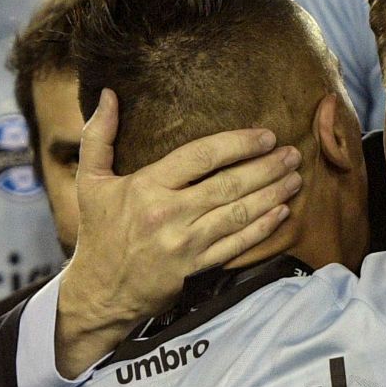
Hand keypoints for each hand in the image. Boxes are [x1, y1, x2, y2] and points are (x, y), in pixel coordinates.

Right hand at [60, 88, 299, 327]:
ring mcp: (184, 244)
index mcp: (147, 186)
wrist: (98, 292)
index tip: (266, 136)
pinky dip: (262, 229)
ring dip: (272, 195)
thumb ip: (99, 135)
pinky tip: (281, 213)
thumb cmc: (98, 232)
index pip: (201, 156)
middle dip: (266, 168)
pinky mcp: (195, 268)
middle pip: (228, 184)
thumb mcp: (90, 181)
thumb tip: (109, 94)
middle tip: (293, 154)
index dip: (238, 144)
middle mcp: (168, 213)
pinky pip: (236, 246)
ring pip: (238, 214)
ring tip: (295, 179)